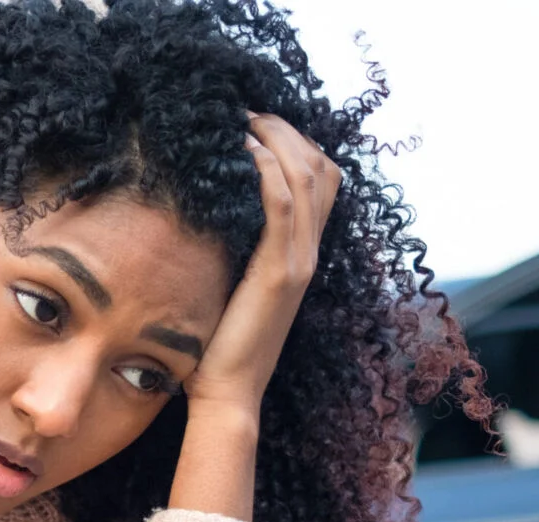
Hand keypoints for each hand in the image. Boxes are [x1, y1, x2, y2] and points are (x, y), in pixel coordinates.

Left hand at [181, 111, 342, 423]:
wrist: (229, 393)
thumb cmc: (222, 347)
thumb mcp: (236, 288)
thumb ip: (239, 253)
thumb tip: (215, 215)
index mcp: (303, 254)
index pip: (323, 180)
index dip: (297, 142)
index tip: (258, 124)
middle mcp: (308, 253)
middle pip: (320, 168)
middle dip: (287, 130)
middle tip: (249, 111)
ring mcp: (298, 263)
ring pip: (305, 178)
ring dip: (275, 140)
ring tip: (244, 121)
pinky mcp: (277, 274)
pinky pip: (280, 207)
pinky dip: (265, 171)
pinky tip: (242, 152)